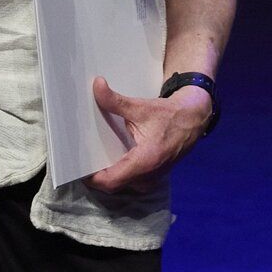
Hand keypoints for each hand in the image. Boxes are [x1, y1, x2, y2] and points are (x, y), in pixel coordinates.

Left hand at [86, 76, 211, 193]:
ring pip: (121, 185)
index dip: (92, 177)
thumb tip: (97, 85)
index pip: (111, 180)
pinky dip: (118, 173)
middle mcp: (148, 176)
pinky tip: (109, 159)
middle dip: (96, 175)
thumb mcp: (140, 107)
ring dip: (107, 175)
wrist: (193, 120)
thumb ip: (115, 100)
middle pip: (113, 185)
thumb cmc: (168, 115)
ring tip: (92, 158)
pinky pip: (130, 181)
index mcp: (145, 161)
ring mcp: (152, 179)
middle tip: (81, 160)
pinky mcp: (153, 178)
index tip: (79, 165)